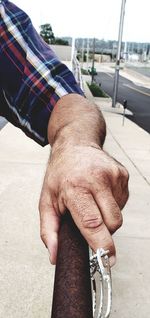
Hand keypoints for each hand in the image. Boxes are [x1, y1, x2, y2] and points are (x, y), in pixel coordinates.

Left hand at [39, 141, 128, 265]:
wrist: (76, 144)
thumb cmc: (60, 174)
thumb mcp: (46, 200)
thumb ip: (49, 230)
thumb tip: (54, 256)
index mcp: (75, 187)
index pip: (92, 222)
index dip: (101, 244)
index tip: (107, 259)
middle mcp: (97, 179)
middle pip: (112, 222)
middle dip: (104, 231)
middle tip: (90, 222)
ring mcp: (113, 175)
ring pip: (118, 213)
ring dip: (107, 215)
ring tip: (92, 200)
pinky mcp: (123, 174)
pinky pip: (122, 201)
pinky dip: (112, 203)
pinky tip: (100, 192)